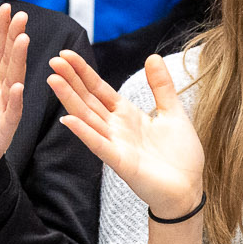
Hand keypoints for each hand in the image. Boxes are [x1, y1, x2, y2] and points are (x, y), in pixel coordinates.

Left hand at [0, 3, 30, 172]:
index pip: (1, 49)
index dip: (3, 30)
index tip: (7, 8)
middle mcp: (3, 90)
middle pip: (10, 61)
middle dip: (15, 39)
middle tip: (21, 17)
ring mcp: (4, 109)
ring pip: (13, 82)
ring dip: (18, 62)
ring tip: (22, 41)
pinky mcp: (2, 130)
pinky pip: (10, 115)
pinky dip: (14, 102)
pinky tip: (17, 87)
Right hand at [47, 51, 204, 218]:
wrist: (189, 189)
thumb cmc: (181, 156)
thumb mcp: (173, 112)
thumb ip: (161, 86)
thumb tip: (153, 56)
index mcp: (127, 115)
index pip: (100, 89)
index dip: (83, 72)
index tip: (66, 54)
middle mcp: (116, 128)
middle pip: (88, 100)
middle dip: (71, 80)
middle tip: (53, 60)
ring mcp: (116, 145)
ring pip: (87, 118)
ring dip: (70, 99)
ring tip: (54, 80)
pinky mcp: (120, 162)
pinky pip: (99, 145)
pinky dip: (84, 132)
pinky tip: (67, 119)